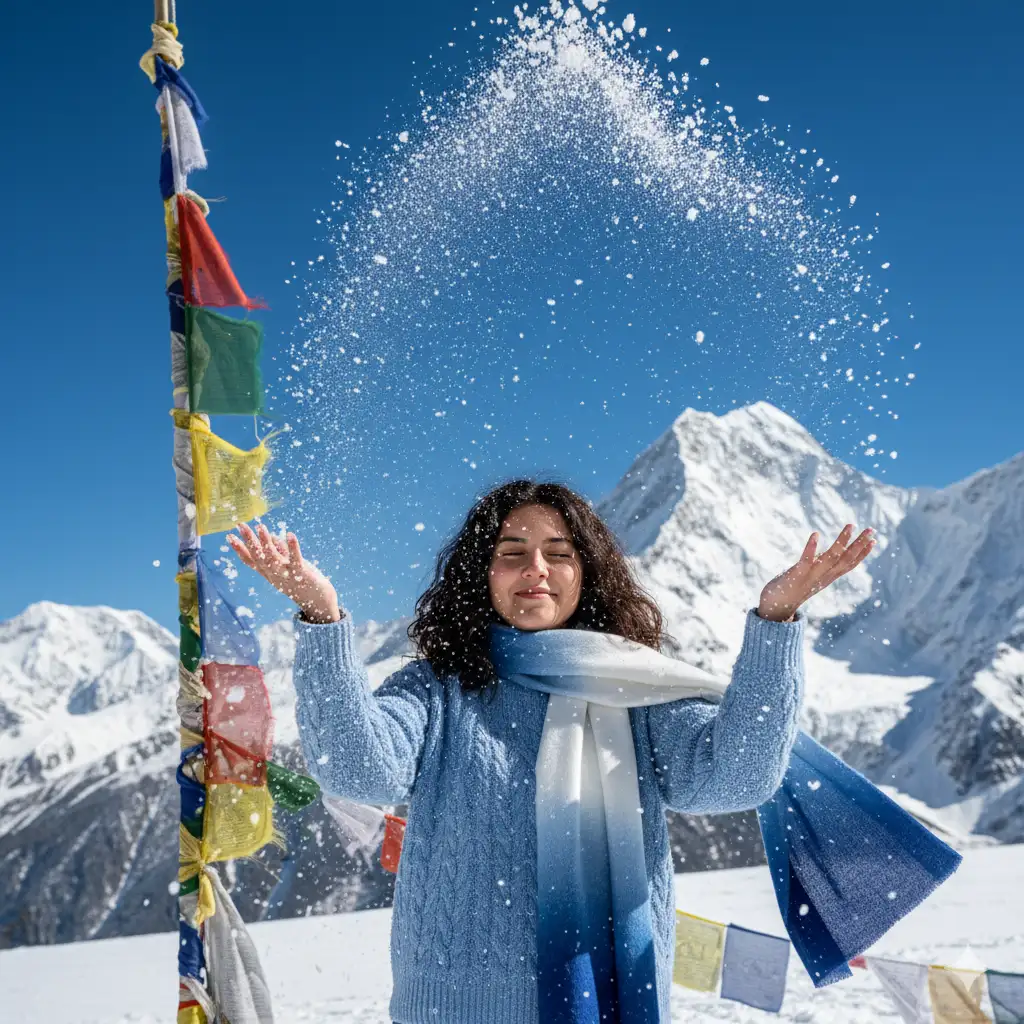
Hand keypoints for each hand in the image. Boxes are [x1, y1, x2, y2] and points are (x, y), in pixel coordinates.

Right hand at [227, 523, 341, 622]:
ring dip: (266, 542)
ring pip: (272, 558)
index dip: (239, 549)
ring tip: (260, 526)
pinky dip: (292, 547)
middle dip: (249, 540)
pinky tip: (290, 534)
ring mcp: (286, 575)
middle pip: (259, 557)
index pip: (251, 561)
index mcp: (269, 573)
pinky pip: (296, 560)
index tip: (229, 536)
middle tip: (240, 525)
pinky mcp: (301, 574)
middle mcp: (274, 575)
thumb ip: (279, 553)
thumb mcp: (287, 568)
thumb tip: (272, 536)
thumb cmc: (302, 583)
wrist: (318, 605)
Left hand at [757, 524, 875, 621]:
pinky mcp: (797, 575)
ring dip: (842, 541)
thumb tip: (834, 551)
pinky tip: (816, 534)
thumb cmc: (792, 588)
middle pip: (846, 559)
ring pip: (831, 558)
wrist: (775, 607)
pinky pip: (806, 560)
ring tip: (851, 525)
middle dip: (859, 544)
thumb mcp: (812, 575)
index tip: (875, 540)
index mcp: (828, 577)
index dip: (863, 553)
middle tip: (871, 528)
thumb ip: (822, 563)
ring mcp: (811, 576)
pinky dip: (812, 548)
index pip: (850, 564)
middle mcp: (823, 577)